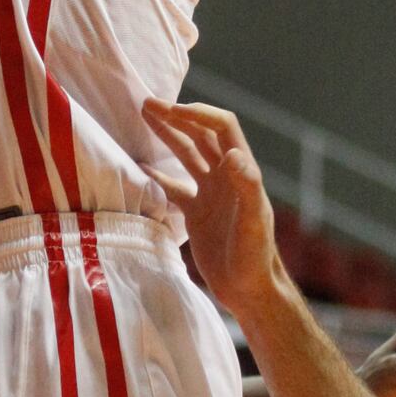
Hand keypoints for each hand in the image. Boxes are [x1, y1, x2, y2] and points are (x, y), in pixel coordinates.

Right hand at [143, 98, 283, 320]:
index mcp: (241, 173)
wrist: (249, 292)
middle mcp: (225, 177)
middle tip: (147, 104)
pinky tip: (139, 166)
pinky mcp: (197, 213)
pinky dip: (157, 174)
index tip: (170, 110)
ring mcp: (211, 194)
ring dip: (167, 135)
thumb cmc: (256, 259)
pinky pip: (174, 186)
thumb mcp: (253, 223)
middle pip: (200, 135)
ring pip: (187, 155)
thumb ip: (247, 188)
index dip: (198, 113)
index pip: (222, 127)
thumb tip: (235, 153)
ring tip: (143, 116)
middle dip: (176, 117)